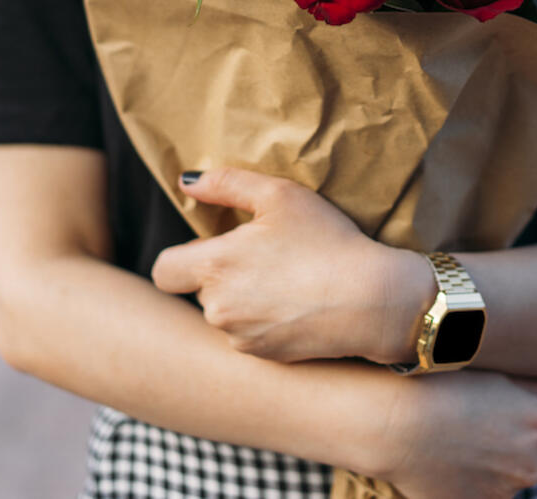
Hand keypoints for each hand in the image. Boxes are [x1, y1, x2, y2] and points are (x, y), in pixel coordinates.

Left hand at [151, 167, 431, 363]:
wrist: (372, 300)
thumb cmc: (327, 240)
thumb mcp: (279, 196)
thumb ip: (225, 183)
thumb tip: (185, 181)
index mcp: (214, 266)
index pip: (163, 270)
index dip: (180, 258)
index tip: (211, 248)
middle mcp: (217, 308)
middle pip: (198, 291)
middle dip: (220, 276)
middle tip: (264, 258)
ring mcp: (240, 337)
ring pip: (224, 315)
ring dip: (241, 300)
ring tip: (285, 281)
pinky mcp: (264, 357)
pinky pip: (248, 336)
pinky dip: (263, 321)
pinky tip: (296, 305)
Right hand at [372, 370, 536, 497]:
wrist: (393, 422)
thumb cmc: (445, 385)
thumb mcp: (496, 373)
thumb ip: (535, 386)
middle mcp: (530, 467)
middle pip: (536, 462)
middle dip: (516, 447)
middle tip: (481, 424)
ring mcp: (501, 493)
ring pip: (504, 480)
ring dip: (490, 465)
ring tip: (454, 439)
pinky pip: (477, 494)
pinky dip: (466, 481)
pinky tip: (441, 459)